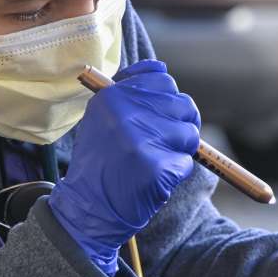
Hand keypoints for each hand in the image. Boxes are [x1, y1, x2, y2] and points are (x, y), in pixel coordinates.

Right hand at [48, 60, 199, 274]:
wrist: (88, 207)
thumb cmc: (101, 162)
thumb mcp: (102, 117)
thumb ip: (130, 92)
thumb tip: (161, 69)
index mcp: (112, 97)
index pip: (164, 80)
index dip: (168, 100)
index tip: (159, 116)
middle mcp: (126, 114)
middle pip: (183, 105)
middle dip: (180, 125)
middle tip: (160, 145)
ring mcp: (142, 140)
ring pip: (190, 134)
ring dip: (179, 150)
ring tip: (154, 162)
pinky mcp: (157, 168)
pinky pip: (186, 162)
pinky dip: (176, 173)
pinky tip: (153, 179)